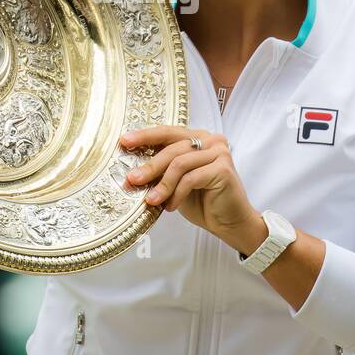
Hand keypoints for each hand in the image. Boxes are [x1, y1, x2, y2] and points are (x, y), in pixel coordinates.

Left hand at [118, 125, 261, 246]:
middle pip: (172, 147)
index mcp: (198, 138)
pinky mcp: (223, 169)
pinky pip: (191, 178)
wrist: (229, 223)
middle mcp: (211, 140)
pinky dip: (177, 193)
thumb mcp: (176, 183)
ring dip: (162, 184)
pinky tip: (171, 206)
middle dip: (149, 165)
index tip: (124, 142)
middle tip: (132, 179)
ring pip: (179, 163)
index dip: (145, 136)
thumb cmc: (202, 202)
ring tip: (151, 201)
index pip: (168, 132)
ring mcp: (219, 152)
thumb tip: (132, 171)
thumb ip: (162, 171)